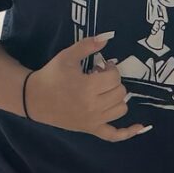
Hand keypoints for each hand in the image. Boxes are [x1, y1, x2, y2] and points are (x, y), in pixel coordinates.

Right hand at [24, 32, 150, 138]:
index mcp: (87, 88)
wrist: (34, 99)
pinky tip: (140, 127)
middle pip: (120, 93)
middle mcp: (93, 106)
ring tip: (104, 92)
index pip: (114, 78)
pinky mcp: (90, 129)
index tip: (101, 66)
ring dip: (117, 98)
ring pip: (121, 109)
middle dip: (113, 82)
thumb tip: (107, 37)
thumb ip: (88, 46)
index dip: (111, 69)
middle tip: (100, 78)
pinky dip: (127, 132)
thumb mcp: (67, 56)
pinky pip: (113, 135)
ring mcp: (92, 120)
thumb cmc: (51, 76)